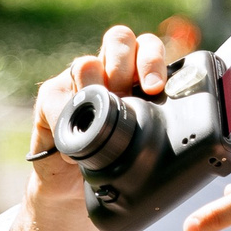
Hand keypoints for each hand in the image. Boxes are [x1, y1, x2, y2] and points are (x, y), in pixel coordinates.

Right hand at [25, 23, 167, 206]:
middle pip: (119, 39)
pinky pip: (56, 93)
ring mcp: (78, 80)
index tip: (154, 87)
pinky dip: (65, 115)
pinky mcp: (51, 96)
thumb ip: (156, 126)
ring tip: (98, 117)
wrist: (73, 190)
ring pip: (87, 62)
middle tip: (125, 95)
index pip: (147, 47)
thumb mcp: (140, 145)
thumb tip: (179, 126)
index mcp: (137, 77)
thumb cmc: (111, 164)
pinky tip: (73, 138)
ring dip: (94, 87)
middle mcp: (108, 70)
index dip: (152, 59)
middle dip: (124, 65)